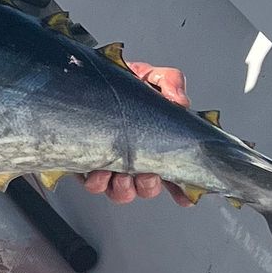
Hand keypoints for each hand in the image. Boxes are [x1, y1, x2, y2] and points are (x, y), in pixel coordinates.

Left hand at [80, 62, 199, 204]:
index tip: (186, 196)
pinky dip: (98, 182)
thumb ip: (170, 82)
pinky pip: (93, 185)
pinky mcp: (85, 166)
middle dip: (149, 186)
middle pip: (147, 188)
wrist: (90, 79)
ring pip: (122, 193)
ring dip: (124, 188)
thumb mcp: (151, 76)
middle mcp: (134, 159)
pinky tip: (100, 171)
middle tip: (146, 174)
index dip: (181, 190)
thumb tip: (181, 101)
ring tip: (121, 174)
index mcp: (155, 143)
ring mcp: (111, 165)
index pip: (173, 174)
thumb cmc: (123, 82)